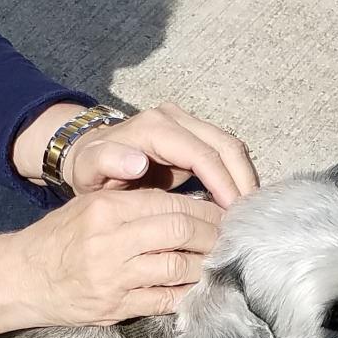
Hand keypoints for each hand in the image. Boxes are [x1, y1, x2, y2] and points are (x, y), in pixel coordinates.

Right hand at [0, 188, 222, 337]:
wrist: (18, 277)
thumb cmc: (56, 239)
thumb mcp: (87, 208)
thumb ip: (132, 205)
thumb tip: (186, 207)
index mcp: (105, 208)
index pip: (169, 203)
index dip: (204, 209)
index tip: (222, 214)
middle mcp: (110, 239)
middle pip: (180, 231)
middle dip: (213, 234)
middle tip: (229, 237)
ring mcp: (113, 276)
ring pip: (178, 266)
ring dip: (206, 264)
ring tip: (218, 261)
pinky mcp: (115, 306)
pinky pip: (164, 299)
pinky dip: (187, 293)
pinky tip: (197, 287)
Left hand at [63, 103, 256, 207]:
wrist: (89, 152)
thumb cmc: (90, 166)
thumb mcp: (88, 168)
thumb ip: (107, 162)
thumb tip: (138, 162)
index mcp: (154, 127)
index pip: (202, 154)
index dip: (223, 183)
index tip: (232, 215)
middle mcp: (174, 119)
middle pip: (225, 146)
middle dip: (242, 181)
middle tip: (249, 219)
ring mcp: (186, 124)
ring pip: (230, 147)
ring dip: (243, 178)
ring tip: (247, 214)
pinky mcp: (193, 135)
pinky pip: (224, 152)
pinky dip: (235, 174)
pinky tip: (236, 202)